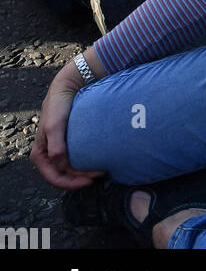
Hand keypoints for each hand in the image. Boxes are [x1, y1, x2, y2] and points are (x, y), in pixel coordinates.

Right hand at [30, 63, 104, 190]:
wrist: (69, 87)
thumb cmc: (58, 105)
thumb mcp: (55, 126)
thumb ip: (55, 147)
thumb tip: (60, 166)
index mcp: (39, 155)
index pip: (54, 178)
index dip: (71, 183)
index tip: (89, 179)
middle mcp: (47, 155)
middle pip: (64, 176)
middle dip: (80, 178)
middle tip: (99, 173)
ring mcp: (57, 149)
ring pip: (70, 169)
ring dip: (84, 172)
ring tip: (100, 169)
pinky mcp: (67, 143)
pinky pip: (75, 159)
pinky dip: (85, 162)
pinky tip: (96, 159)